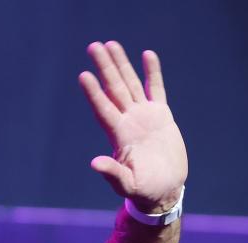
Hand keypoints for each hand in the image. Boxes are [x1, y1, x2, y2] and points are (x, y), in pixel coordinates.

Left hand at [80, 41, 187, 212]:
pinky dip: (151, 73)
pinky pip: (155, 89)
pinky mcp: (161, 116)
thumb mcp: (127, 184)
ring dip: (121, 65)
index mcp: (120, 136)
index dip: (94, 93)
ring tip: (111, 44)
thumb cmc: (143, 191)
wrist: (164, 190)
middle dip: (105, 68)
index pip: (103, 109)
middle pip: (114, 89)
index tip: (83, 75)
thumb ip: (112, 173)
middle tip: (93, 46)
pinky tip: (146, 55)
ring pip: (130, 84)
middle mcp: (128, 122)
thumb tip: (94, 163)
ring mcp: (144, 117)